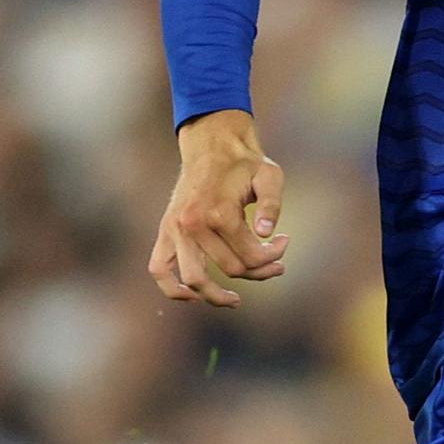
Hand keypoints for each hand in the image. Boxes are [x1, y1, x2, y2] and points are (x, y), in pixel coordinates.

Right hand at [148, 110, 287, 306]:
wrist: (211, 144)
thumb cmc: (244, 162)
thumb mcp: (270, 175)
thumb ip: (272, 204)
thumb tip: (267, 234)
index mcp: (220, 212)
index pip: (252, 255)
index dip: (274, 256)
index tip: (284, 242)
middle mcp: (194, 224)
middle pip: (231, 269)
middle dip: (259, 270)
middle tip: (275, 262)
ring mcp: (176, 229)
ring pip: (195, 279)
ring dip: (216, 296)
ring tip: (235, 300)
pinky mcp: (165, 231)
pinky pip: (158, 269)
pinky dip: (172, 289)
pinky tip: (192, 297)